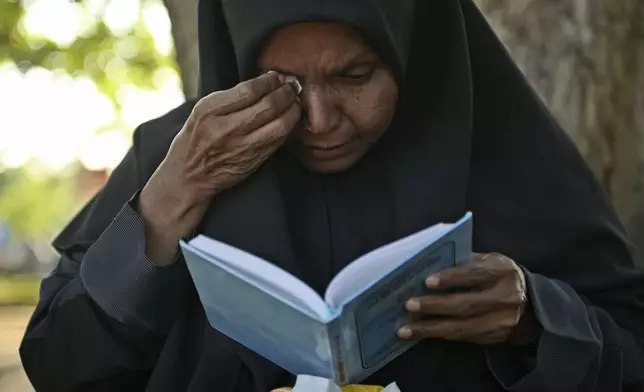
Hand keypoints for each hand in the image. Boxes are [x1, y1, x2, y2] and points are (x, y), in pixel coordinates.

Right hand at [139, 71, 300, 263]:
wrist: (189, 175)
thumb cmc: (196, 138)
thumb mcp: (202, 111)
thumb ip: (229, 97)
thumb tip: (263, 82)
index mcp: (210, 111)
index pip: (249, 90)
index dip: (269, 81)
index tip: (276, 76)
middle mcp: (226, 129)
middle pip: (268, 105)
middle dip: (286, 92)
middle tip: (292, 87)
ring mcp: (242, 147)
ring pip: (280, 124)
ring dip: (293, 110)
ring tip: (295, 102)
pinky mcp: (254, 160)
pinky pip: (279, 140)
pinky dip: (288, 127)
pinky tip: (289, 119)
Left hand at [397, 253, 537, 344]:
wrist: (531, 305)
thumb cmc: (497, 275)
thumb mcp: (487, 261)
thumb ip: (463, 261)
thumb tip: (428, 263)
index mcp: (503, 271)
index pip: (475, 274)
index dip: (451, 278)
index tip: (427, 282)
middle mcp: (506, 297)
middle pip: (466, 304)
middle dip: (435, 306)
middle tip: (409, 305)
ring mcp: (502, 321)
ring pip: (462, 327)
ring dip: (431, 328)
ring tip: (406, 329)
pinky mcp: (494, 338)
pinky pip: (463, 338)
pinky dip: (439, 336)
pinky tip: (420, 334)